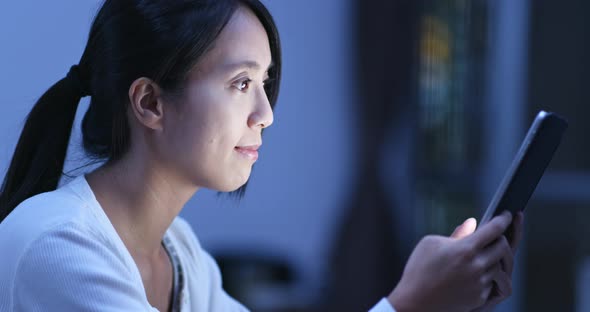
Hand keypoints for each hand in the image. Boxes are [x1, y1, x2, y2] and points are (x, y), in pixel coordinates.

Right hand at [387, 212, 520, 311]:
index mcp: (465, 249)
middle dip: (502, 238)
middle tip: (496, 235)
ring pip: (500, 265)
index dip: (503, 219)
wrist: (415, 303)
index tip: (506, 214)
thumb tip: (473, 224)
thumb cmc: (419, 269)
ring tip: (484, 254)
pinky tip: (476, 271)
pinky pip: (491, 281)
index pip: (494, 229)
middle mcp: (477, 266)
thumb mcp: (431, 243)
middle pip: (504, 246)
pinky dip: (486, 275)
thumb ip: (457, 233)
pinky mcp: (480, 297)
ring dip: (494, 258)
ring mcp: (480, 283)